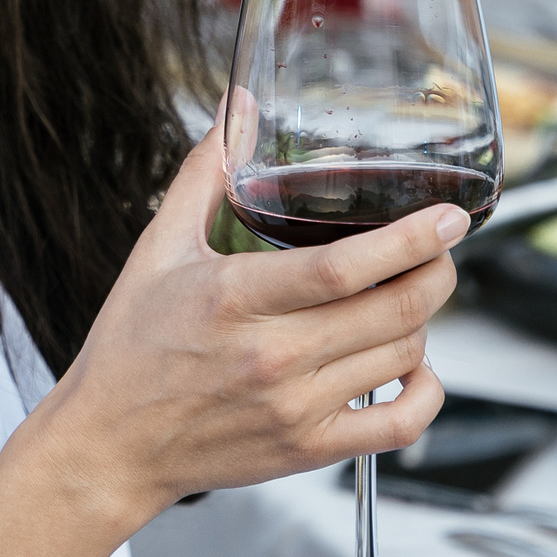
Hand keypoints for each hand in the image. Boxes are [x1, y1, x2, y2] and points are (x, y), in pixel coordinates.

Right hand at [28, 125, 459, 525]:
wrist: (109, 445)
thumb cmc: (131, 348)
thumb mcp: (158, 248)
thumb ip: (205, 173)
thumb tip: (238, 107)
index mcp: (237, 298)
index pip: (346, 266)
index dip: (411, 238)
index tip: (446, 215)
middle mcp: (273, 356)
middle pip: (394, 308)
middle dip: (436, 269)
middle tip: (441, 246)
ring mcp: (296, 407)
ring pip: (403, 356)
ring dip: (423, 319)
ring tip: (408, 295)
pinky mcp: (309, 449)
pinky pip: (400, 425)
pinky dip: (426, 392)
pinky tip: (413, 366)